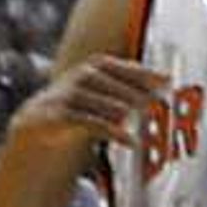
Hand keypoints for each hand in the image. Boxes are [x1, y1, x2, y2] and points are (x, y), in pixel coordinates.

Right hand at [17, 56, 167, 143]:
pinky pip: (93, 124)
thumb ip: (128, 85)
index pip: (125, 68)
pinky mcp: (62, 115)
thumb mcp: (102, 88)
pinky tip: (131, 141)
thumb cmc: (80, 101)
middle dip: (140, 96)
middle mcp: (83, 76)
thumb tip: (167, 82)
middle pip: (117, 86)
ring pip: (106, 104)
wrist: (37, 117)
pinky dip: (114, 132)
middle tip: (161, 105)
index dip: (146, 74)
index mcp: (96, 65)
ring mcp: (71, 94)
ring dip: (128, 113)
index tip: (169, 81)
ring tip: (148, 123)